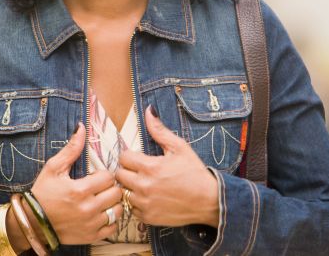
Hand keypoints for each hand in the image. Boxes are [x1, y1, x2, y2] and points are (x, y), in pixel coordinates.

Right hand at [27, 123, 123, 244]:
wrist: (32, 222)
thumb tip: (81, 127)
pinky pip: (113, 227)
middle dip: (111, 188)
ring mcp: (90, 224)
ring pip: (118, 210)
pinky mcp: (91, 236)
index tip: (97, 177)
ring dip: (113, 204)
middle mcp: (88, 208)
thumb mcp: (53, 169)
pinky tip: (102, 214)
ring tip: (103, 200)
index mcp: (80, 190)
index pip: (108, 177)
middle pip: (116, 193)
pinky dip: (111, 220)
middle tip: (101, 188)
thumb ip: (71, 149)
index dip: (104, 175)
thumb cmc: (42, 194)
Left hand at [115, 106, 219, 226]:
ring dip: (131, 188)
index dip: (130, 156)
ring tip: (145, 184)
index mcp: (150, 167)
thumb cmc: (195, 173)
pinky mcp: (147, 217)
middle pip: (119, 175)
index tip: (139, 158)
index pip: (123, 158)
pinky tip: (150, 197)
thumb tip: (148, 111)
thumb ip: (160, 131)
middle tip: (140, 170)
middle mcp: (144, 186)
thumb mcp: (180, 148)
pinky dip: (138, 203)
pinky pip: (132, 209)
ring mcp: (144, 203)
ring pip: (124, 192)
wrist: (208, 201)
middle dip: (128, 170)